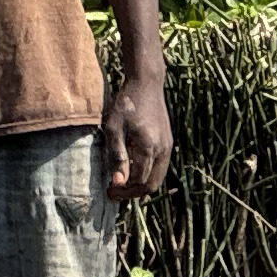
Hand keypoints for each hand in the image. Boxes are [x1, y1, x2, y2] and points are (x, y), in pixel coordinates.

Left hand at [102, 66, 171, 197]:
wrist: (147, 84)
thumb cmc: (127, 103)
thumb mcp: (114, 128)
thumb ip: (117, 156)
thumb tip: (118, 182)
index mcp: (149, 147)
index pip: (139, 182)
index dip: (124, 192)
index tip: (108, 192)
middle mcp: (163, 150)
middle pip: (152, 184)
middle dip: (133, 192)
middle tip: (116, 191)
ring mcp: (168, 146)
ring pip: (158, 177)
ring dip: (141, 183)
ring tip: (122, 181)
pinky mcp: (168, 142)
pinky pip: (160, 166)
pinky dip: (148, 173)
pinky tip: (132, 167)